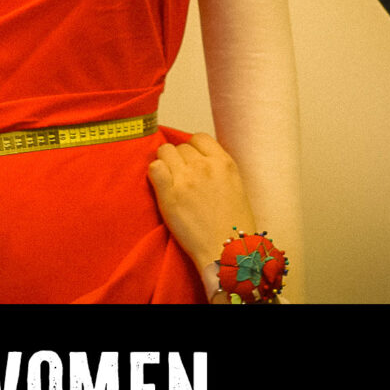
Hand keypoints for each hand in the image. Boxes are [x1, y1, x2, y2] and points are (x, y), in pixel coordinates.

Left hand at [148, 133, 255, 282]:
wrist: (227, 251)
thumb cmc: (232, 225)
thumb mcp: (235, 186)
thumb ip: (217, 168)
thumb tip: (198, 158)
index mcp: (224, 163)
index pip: (199, 137)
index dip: (192, 148)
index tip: (191, 161)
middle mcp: (205, 166)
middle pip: (180, 146)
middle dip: (179, 159)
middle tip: (181, 178)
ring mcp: (186, 178)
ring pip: (165, 151)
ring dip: (165, 164)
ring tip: (170, 181)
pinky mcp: (169, 194)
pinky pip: (154, 167)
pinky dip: (155, 173)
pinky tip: (161, 186)